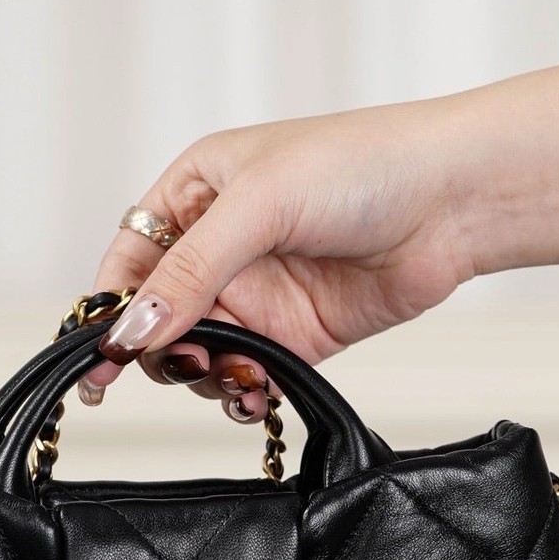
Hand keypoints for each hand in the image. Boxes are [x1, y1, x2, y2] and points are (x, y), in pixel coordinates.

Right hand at [76, 102, 475, 421]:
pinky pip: (250, 373)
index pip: (131, 256)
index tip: (103, 355)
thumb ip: (192, 269)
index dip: (111, 305)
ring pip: (200, 351)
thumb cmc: (360, 166)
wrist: (454, 198)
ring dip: (205, 375)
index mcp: (197, 192)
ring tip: (235, 377)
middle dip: (161, 348)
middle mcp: (221, 244)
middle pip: (159, 314)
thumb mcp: (259, 204)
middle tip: (186, 364)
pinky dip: (243, 391)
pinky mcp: (297, 333)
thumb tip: (133, 328)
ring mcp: (259, 291)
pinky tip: (257, 394)